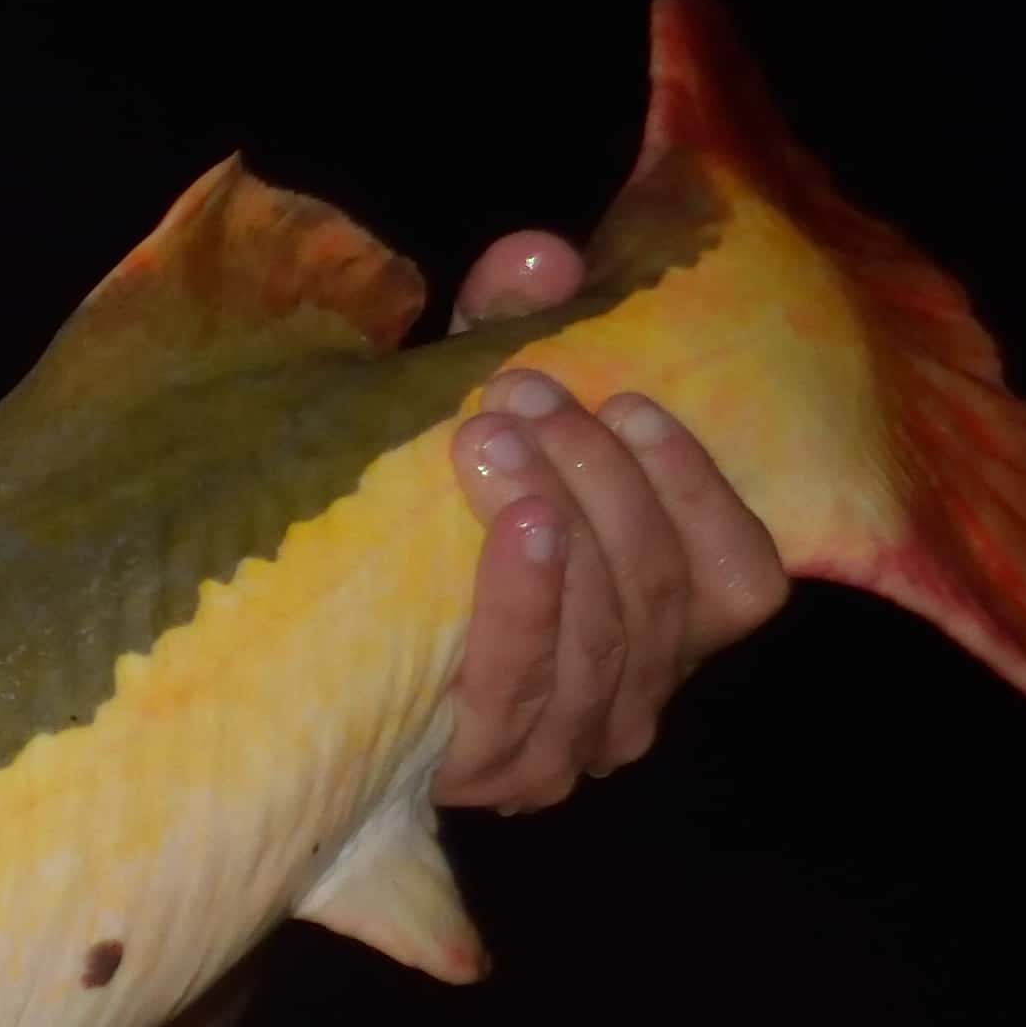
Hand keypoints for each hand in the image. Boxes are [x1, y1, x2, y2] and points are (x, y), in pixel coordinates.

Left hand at [434, 231, 793, 809]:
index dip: (703, 492)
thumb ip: (505, 329)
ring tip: (494, 435)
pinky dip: (525, 600)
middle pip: (660, 594)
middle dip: (602, 480)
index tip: (632, 401)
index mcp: (663, 629)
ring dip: (563, 521)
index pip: (741, 580)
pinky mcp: (486, 771)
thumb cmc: (408, 510)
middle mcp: (633, 702)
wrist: (283, 648)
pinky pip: (526, 685)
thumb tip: (540, 254)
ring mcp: (563, 749)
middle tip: (524, 393)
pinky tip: (513, 526)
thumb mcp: (466, 413)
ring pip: (605, 636)